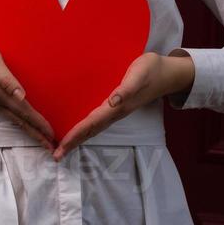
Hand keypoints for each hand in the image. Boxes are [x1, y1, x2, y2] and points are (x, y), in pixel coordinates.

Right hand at [0, 32, 56, 152]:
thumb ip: (7, 80)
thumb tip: (22, 96)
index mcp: (0, 93)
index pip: (24, 112)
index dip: (38, 123)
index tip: (52, 136)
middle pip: (20, 120)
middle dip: (35, 133)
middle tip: (50, 146)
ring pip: (14, 117)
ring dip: (28, 127)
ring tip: (40, 136)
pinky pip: (8, 111)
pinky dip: (19, 118)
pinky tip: (22, 117)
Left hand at [51, 51, 194, 161]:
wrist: (167, 73)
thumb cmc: (151, 70)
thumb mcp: (140, 75)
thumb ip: (127, 89)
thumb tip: (113, 101)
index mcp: (118, 106)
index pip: (92, 123)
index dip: (76, 134)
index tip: (62, 145)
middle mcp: (116, 111)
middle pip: (90, 131)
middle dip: (73, 142)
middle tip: (56, 155)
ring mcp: (117, 110)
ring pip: (93, 128)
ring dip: (78, 137)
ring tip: (63, 147)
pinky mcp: (117, 105)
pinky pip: (97, 120)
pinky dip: (85, 128)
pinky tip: (78, 129)